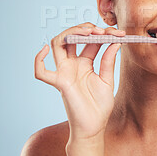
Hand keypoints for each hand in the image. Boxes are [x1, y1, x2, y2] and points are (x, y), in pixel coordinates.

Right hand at [34, 22, 124, 140]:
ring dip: (71, 33)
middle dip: (87, 29)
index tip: (118, 33)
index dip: (103, 34)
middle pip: (73, 37)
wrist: (94, 126)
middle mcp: (73, 64)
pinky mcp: (60, 82)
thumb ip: (108, 61)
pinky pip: (41, 72)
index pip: (91, 40)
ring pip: (59, 44)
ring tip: (88, 32)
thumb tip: (115, 41)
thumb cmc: (100, 106)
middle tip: (103, 30)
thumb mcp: (107, 80)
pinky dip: (38, 60)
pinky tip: (45, 49)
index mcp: (85, 62)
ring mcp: (65, 71)